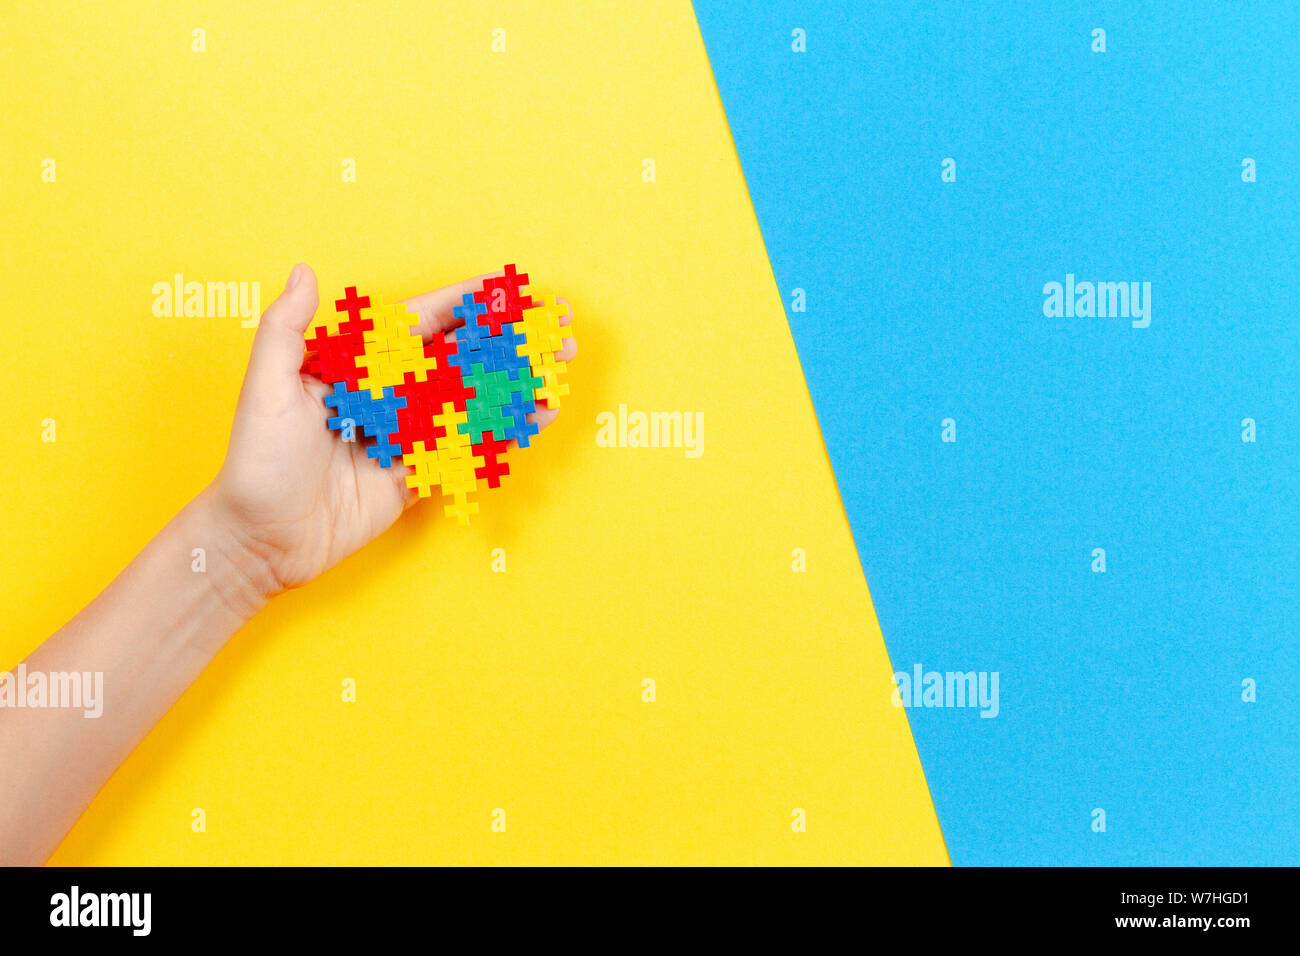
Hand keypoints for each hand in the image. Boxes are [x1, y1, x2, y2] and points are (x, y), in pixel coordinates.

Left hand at [208, 264, 575, 594]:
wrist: (259, 540)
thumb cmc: (256, 460)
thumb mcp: (266, 388)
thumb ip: (286, 329)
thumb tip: (306, 271)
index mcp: (355, 367)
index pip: (419, 325)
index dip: (464, 305)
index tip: (507, 290)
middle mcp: (386, 397)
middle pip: (458, 361)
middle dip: (508, 344)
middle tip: (555, 331)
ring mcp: (405, 437)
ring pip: (471, 404)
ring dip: (515, 388)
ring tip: (557, 374)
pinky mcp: (414, 477)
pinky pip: (465, 451)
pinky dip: (502, 435)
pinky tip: (535, 420)